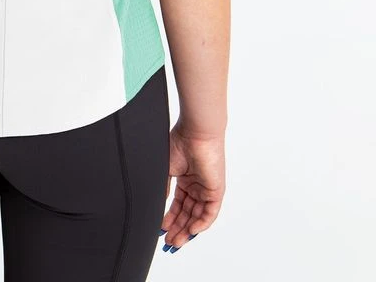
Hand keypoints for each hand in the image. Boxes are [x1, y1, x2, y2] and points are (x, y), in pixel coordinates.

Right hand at [159, 121, 225, 253]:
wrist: (195, 132)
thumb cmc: (179, 143)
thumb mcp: (165, 169)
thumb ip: (163, 188)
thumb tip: (159, 205)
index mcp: (184, 179)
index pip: (177, 205)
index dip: (169, 219)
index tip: (161, 230)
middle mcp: (196, 186)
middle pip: (186, 214)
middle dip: (177, 229)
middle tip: (168, 242)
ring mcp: (206, 189)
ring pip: (197, 216)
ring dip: (186, 230)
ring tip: (175, 241)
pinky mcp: (216, 191)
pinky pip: (209, 213)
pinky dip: (200, 224)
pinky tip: (189, 231)